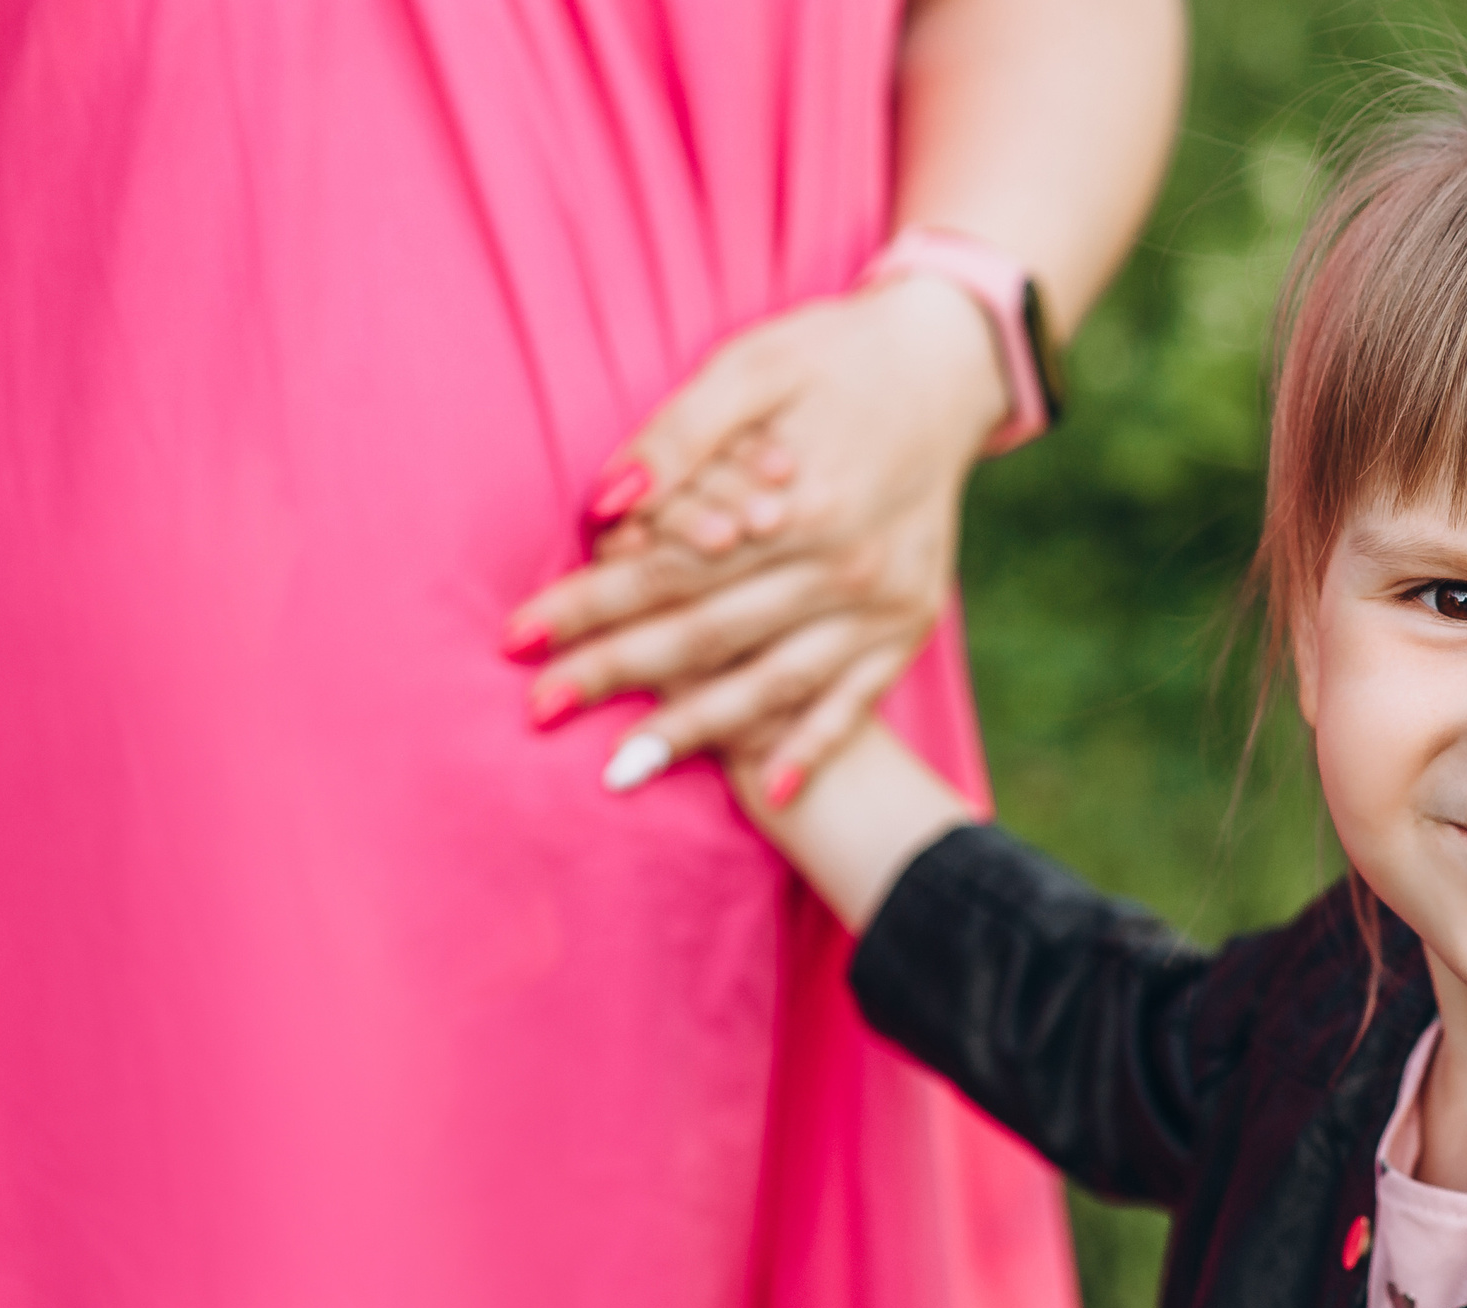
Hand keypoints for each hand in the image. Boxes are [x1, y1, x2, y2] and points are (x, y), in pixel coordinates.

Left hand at [504, 274, 1008, 801]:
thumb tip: (609, 500)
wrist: (947, 368)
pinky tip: (773, 791)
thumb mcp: (756, 363)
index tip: (519, 636)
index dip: (591, 602)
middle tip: (540, 708)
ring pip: (772, 682)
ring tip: (621, 770)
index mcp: (798, 500)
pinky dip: (815, 746)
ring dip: (695, 730)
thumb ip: (682, 432)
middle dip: (618, 673)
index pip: (670, 567)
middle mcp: (843, 562)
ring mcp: (882, 603)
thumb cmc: (834, 357)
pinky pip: (857, 701)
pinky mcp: (911, 624)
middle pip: (708, 633)